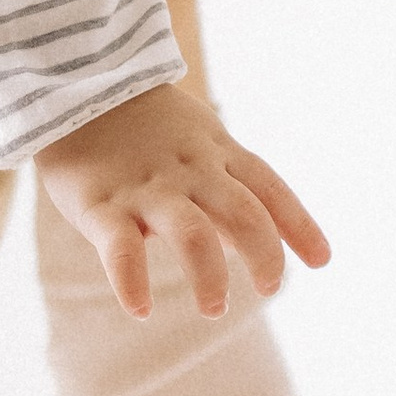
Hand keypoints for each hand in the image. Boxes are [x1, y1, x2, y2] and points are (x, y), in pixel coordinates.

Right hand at [34, 79, 329, 318]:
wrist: (74, 85)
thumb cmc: (148, 127)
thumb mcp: (201, 142)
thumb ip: (230, 189)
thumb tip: (257, 245)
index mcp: (218, 153)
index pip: (270, 189)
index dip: (299, 224)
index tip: (321, 261)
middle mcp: (191, 171)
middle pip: (244, 213)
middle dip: (265, 255)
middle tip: (268, 288)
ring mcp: (146, 188)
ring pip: (192, 234)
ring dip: (209, 277)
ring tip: (214, 309)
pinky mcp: (100, 204)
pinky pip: (120, 249)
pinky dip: (132, 283)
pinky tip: (140, 309)